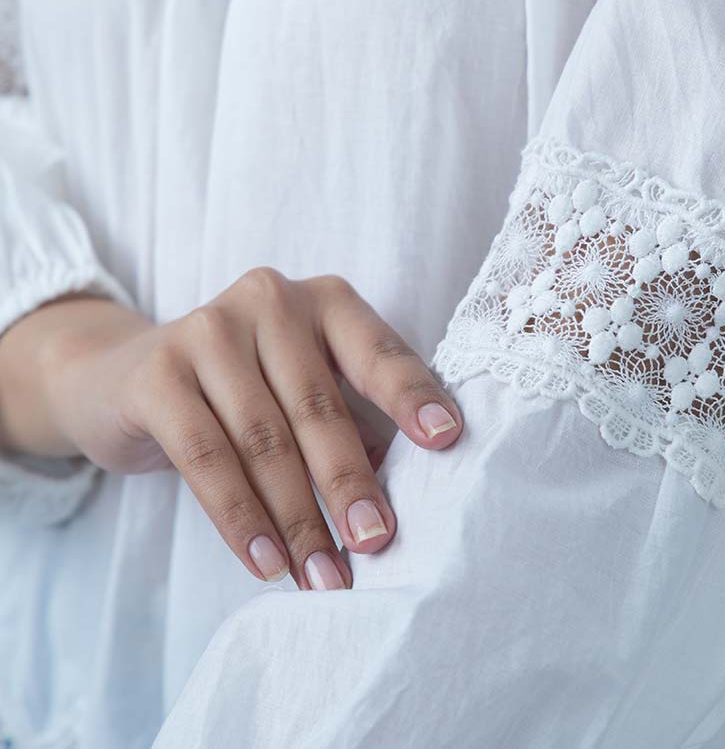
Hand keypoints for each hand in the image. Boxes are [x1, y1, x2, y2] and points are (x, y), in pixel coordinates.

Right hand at [12, 270, 462, 589]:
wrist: (125, 376)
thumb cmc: (244, 391)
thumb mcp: (302, 388)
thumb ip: (353, 423)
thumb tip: (406, 500)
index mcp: (324, 301)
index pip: (377, 351)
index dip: (411, 396)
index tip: (447, 440)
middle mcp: (270, 300)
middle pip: (318, 405)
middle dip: (349, 484)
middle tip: (376, 544)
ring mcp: (209, 330)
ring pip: (263, 439)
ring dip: (296, 519)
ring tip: (323, 577)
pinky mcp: (160, 372)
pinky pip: (206, 455)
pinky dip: (239, 517)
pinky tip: (265, 562)